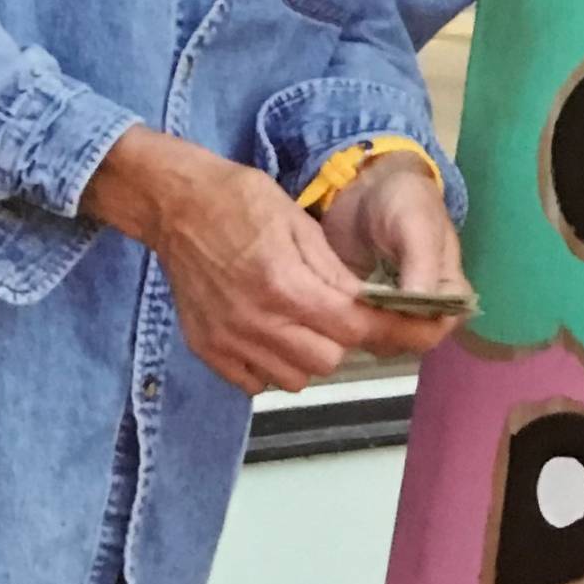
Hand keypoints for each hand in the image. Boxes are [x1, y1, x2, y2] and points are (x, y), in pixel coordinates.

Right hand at [82, 127, 389, 395]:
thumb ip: (335, 272)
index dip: (389, 330)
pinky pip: (257, 382)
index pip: (354, 328)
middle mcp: (257, 320)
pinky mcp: (208, 349)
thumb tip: (369, 305)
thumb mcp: (298, 223)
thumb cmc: (237, 201)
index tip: (410, 331)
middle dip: (343, 338)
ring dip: (310, 355)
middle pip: (330, 359)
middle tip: (337, 312)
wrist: (174, 206)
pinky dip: (273, 366)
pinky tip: (270, 333)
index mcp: (285, 283)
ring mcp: (229, 340)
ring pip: (297, 377)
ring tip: (301, 321)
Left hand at [319, 151, 469, 363]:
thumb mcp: (417, 225)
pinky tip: (327, 303)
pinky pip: (356, 329)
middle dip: (378, 330)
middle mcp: (426, 311)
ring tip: (335, 300)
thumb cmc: (403, 200)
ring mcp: (394, 313)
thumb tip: (420, 311)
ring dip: (357, 328)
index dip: (408, 329)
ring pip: (379, 341)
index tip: (378, 310)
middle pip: (406, 342)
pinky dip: (342, 320)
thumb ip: (422, 265)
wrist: (367, 185)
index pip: (436, 330)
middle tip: (349, 303)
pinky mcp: (366, 309)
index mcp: (450, 294)